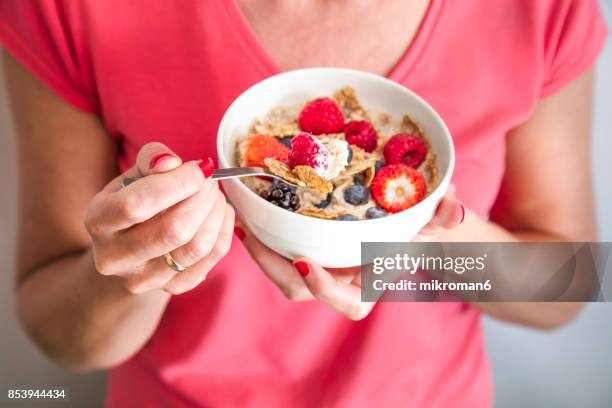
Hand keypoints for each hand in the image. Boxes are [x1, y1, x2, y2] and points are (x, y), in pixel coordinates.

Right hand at [84, 142, 234, 294]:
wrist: (131, 246)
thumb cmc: (136, 200)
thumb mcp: (134, 175)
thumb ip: (151, 159)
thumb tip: (171, 163)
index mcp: (98, 220)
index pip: (137, 205)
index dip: (177, 184)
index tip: (200, 168)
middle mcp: (114, 257)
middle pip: (172, 231)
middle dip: (202, 199)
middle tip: (211, 181)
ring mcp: (143, 279)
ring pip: (195, 247)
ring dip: (215, 214)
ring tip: (216, 196)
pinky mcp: (172, 288)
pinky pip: (211, 259)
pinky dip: (223, 231)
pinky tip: (220, 214)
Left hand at [236, 186, 463, 319]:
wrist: (402, 228)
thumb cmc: (417, 230)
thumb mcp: (432, 223)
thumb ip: (444, 216)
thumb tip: (454, 203)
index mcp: (367, 287)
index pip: (345, 302)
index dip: (323, 287)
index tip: (305, 260)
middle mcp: (338, 284)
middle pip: (298, 289)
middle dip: (271, 265)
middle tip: (252, 236)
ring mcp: (319, 270)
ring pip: (281, 273)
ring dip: (260, 251)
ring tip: (242, 222)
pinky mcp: (305, 254)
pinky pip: (279, 254)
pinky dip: (263, 238)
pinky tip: (248, 214)